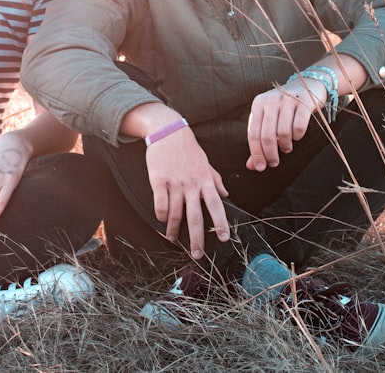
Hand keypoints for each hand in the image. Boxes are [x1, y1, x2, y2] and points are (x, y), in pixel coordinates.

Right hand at [145, 126, 229, 258]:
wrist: (168, 131)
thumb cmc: (188, 148)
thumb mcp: (206, 162)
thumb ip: (216, 179)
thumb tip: (226, 193)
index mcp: (205, 180)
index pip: (216, 206)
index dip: (221, 223)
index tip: (224, 239)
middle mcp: (192, 184)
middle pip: (196, 217)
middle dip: (197, 238)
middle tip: (197, 254)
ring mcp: (175, 183)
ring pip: (176, 214)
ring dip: (174, 230)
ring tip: (173, 239)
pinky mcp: (159, 180)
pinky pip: (160, 204)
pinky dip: (161, 215)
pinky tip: (162, 220)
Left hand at [246, 77, 325, 170]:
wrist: (308, 83)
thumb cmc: (285, 106)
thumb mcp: (269, 119)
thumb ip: (260, 141)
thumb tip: (252, 165)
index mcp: (258, 104)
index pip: (253, 134)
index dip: (256, 154)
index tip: (260, 167)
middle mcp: (271, 100)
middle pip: (267, 136)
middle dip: (270, 154)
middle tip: (274, 163)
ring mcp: (288, 100)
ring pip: (283, 133)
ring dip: (285, 146)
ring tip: (286, 147)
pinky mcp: (304, 101)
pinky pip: (299, 126)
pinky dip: (297, 136)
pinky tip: (296, 137)